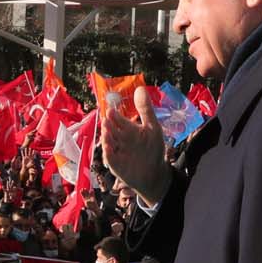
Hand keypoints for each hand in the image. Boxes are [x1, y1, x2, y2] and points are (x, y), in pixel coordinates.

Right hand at [100, 86, 171, 204]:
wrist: (155, 174)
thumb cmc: (153, 150)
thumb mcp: (152, 128)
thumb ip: (145, 110)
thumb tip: (140, 88)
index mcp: (128, 129)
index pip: (118, 119)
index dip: (115, 115)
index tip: (111, 109)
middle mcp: (119, 139)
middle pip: (111, 129)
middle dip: (109, 124)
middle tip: (107, 117)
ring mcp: (116, 151)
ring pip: (108, 141)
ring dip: (107, 136)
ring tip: (107, 129)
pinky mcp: (114, 164)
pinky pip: (109, 156)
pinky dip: (108, 151)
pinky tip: (109, 146)